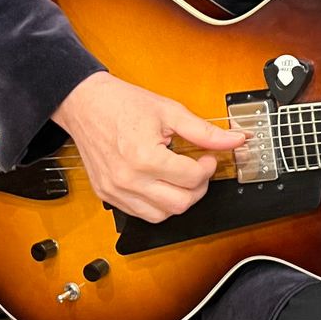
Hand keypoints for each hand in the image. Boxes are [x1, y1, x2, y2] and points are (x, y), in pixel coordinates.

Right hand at [52, 71, 246, 222]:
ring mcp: (115, 191)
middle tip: (197, 169)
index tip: (207, 157)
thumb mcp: (169, 111)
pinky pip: (141, 214)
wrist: (85, 104)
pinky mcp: (107, 195)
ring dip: (178, 200)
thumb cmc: (122, 104)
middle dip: (198, 188)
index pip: (192, 179)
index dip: (208, 168)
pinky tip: (161, 184)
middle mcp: (128, 179)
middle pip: (180, 204)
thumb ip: (204, 131)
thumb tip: (235, 140)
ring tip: (179, 178)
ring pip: (161, 216)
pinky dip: (157, 204)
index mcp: (144, 158)